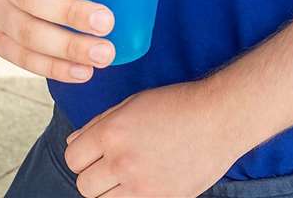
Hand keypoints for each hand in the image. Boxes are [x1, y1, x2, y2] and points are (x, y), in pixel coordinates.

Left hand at [64, 81, 250, 196]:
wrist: (219, 119)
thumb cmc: (177, 106)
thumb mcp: (132, 104)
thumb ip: (98, 124)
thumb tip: (74, 142)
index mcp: (112, 133)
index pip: (72, 158)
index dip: (82, 155)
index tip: (95, 153)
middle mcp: (122, 162)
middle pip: (84, 185)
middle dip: (95, 175)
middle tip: (113, 165)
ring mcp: (142, 186)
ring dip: (112, 190)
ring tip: (133, 174)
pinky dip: (133, 197)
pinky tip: (147, 182)